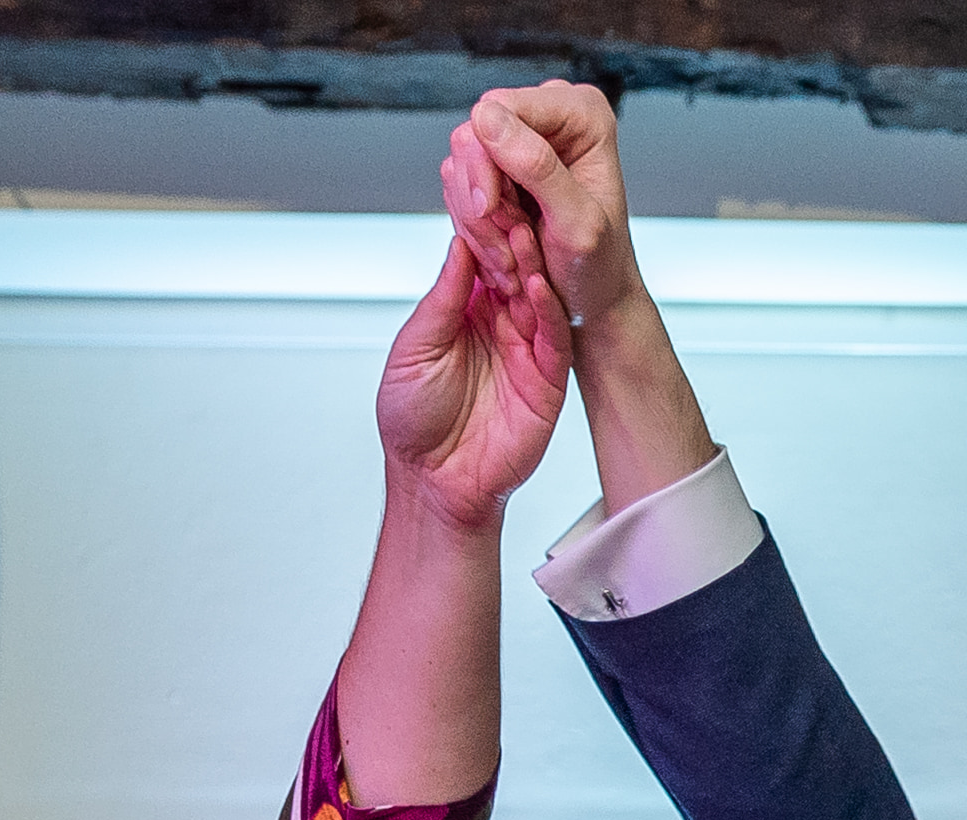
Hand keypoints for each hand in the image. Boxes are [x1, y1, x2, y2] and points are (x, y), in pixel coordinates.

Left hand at [378, 169, 572, 529]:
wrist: (434, 481)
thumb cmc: (412, 420)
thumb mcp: (415, 346)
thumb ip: (442, 298)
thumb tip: (459, 244)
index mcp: (464, 310)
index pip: (478, 257)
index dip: (478, 226)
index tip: (480, 191)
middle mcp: (499, 324)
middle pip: (511, 268)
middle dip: (510, 235)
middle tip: (510, 201)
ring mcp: (527, 350)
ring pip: (536, 296)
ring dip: (532, 265)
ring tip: (526, 234)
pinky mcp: (547, 380)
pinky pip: (554, 338)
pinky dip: (549, 311)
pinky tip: (539, 285)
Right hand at [460, 81, 644, 341]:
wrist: (593, 301)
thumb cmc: (598, 268)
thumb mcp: (576, 223)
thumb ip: (538, 167)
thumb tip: (488, 118)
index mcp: (582, 114)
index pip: (500, 109)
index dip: (485, 162)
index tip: (493, 210)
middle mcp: (549, 117)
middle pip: (471, 136)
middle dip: (483, 198)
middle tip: (511, 239)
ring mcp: (519, 141)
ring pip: (459, 165)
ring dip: (478, 219)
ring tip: (513, 252)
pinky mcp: (498, 167)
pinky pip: (459, 187)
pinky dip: (474, 225)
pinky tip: (504, 247)